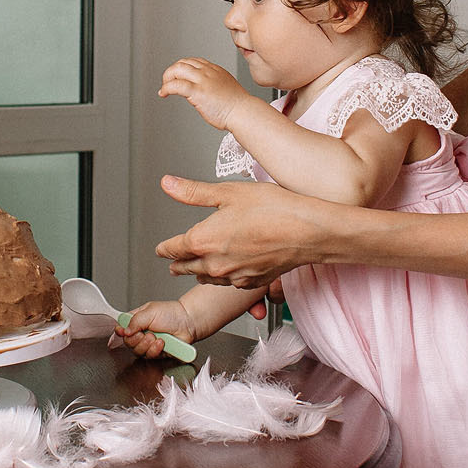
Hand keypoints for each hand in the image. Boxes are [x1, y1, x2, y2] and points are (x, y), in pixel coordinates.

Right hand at [118, 299, 193, 359]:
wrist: (187, 323)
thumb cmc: (171, 313)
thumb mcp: (149, 311)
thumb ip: (134, 320)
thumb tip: (124, 331)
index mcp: (137, 321)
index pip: (122, 328)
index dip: (120, 331)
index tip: (121, 332)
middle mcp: (141, 333)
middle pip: (128, 342)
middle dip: (135, 339)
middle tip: (145, 333)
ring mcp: (148, 344)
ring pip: (137, 351)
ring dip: (146, 345)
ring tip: (155, 337)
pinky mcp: (156, 353)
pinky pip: (149, 356)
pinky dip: (155, 350)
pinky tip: (161, 343)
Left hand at [155, 175, 328, 288]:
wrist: (306, 231)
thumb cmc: (273, 209)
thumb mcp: (228, 192)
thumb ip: (193, 192)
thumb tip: (167, 184)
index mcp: (203, 241)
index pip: (172, 249)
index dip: (163, 248)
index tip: (160, 249)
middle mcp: (214, 263)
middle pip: (186, 268)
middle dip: (178, 263)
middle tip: (173, 262)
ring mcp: (233, 276)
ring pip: (206, 278)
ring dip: (199, 272)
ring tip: (197, 268)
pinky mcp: (251, 282)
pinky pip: (228, 283)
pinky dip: (223, 277)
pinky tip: (227, 269)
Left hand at [160, 57, 260, 130]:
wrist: (243, 112)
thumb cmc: (237, 106)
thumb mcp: (225, 87)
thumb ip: (214, 85)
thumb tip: (204, 91)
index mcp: (215, 70)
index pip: (193, 61)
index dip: (182, 68)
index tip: (178, 77)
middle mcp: (207, 72)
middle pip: (183, 62)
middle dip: (172, 71)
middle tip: (168, 83)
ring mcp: (202, 80)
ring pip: (177, 69)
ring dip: (167, 78)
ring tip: (165, 88)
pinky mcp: (197, 92)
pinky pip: (176, 85)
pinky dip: (166, 88)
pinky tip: (163, 93)